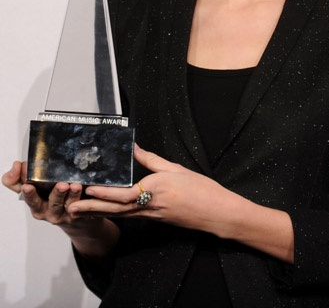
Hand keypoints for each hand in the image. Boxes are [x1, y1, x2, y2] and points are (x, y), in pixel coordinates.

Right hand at [2, 161, 87, 228]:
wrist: (75, 220)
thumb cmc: (51, 200)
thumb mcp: (35, 190)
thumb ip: (20, 178)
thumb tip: (17, 165)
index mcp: (37, 205)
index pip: (30, 199)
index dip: (29, 192)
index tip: (28, 185)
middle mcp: (50, 212)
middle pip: (53, 203)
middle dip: (57, 194)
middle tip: (61, 185)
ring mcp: (66, 215)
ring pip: (70, 205)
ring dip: (73, 195)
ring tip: (76, 186)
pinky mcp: (80, 215)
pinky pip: (85, 208)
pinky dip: (87, 200)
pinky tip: (89, 192)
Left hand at [69, 145, 237, 236]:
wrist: (216, 212)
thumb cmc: (201, 189)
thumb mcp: (176, 168)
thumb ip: (152, 160)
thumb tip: (134, 148)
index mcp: (156, 190)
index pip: (125, 194)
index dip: (106, 193)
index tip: (90, 189)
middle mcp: (150, 206)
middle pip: (116, 209)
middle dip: (93, 208)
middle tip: (72, 208)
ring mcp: (152, 215)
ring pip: (120, 214)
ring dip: (99, 213)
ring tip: (80, 211)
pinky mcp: (155, 218)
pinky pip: (130, 216)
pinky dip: (113, 213)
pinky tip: (103, 211)